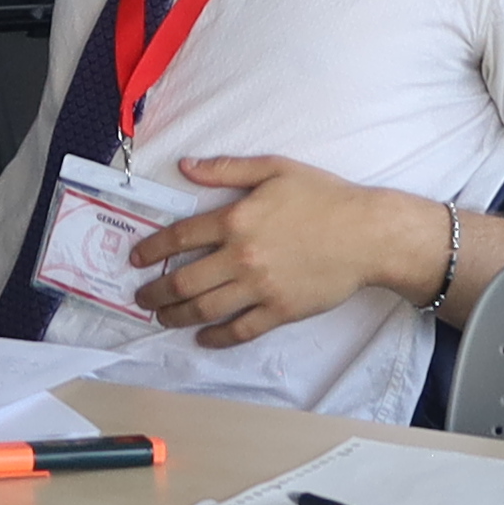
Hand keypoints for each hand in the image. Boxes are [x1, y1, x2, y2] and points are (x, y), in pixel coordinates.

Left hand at [131, 157, 429, 344]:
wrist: (367, 234)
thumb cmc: (324, 197)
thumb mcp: (274, 169)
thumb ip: (226, 169)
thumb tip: (185, 166)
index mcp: (235, 219)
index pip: (179, 238)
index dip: (151, 250)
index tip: (136, 259)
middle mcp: (241, 257)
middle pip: (183, 281)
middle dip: (155, 292)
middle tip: (140, 297)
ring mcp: (260, 288)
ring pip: (205, 309)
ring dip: (176, 316)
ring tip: (161, 318)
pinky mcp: (280, 311)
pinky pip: (240, 330)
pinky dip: (216, 338)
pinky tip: (203, 338)